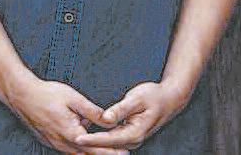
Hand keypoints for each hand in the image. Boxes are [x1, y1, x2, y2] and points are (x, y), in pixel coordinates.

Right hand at [3, 72, 126, 154]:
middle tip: (120, 153)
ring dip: (90, 152)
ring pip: (77, 154)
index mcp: (72, 134)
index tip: (125, 154)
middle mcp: (63, 144)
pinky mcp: (50, 142)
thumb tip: (110, 120)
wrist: (21, 94)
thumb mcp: (73, 98)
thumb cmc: (46, 94)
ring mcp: (55, 145)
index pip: (97, 149)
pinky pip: (67, 150)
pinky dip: (78, 149)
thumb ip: (93, 111)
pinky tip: (81, 141)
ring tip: (102, 147)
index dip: (112, 152)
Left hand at [74, 81, 188, 150]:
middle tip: (71, 140)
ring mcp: (131, 138)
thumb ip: (120, 109)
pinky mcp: (129, 134)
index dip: (92, 139)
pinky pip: (112, 139)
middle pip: (107, 145)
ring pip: (109, 144)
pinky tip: (88, 136)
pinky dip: (101, 139)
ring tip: (75, 139)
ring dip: (94, 143)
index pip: (108, 139)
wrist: (169, 99)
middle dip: (90, 144)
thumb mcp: (136, 98)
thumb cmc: (153, 96)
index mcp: (135, 133)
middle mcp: (133, 139)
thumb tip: (106, 118)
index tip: (77, 138)